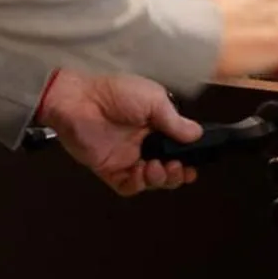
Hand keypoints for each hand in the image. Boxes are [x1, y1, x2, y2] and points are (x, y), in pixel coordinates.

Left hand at [36, 70, 201, 196]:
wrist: (80, 100)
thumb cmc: (116, 92)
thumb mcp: (155, 100)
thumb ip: (175, 121)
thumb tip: (197, 135)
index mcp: (157, 126)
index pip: (178, 147)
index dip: (188, 158)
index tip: (195, 163)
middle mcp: (144, 144)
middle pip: (167, 169)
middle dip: (176, 174)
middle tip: (177, 168)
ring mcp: (126, 158)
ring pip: (150, 181)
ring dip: (159, 179)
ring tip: (157, 168)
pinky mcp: (109, 169)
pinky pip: (127, 186)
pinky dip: (137, 185)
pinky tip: (141, 173)